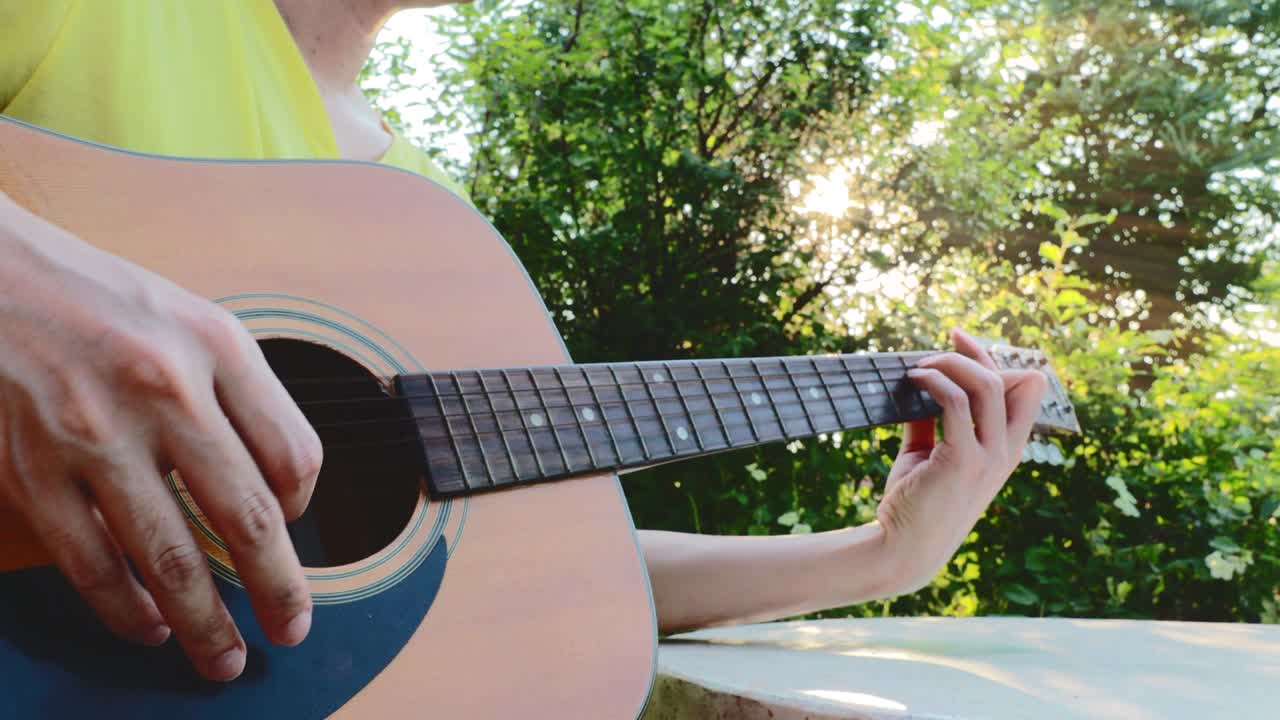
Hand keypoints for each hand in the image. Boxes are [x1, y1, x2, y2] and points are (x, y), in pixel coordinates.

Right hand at [0, 194, 320, 680]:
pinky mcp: (32, 470)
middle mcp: (163, 390)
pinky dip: (127, 609)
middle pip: (247, 517)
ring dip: (206, 622)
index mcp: (216, 348)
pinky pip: (92, 563)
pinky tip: (150, 625)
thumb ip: (245, 396)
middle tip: (292, 630)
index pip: (295, 455)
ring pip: (171, 557)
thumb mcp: (193, 322)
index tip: (293, 530)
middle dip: (279, 590)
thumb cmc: (101, 303)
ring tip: (226, 657)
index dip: (305, 508)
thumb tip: (284, 489)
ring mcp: (93, 434)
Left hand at [876, 328, 1046, 592]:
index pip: (1026, 393)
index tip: (963, 342)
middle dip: (980, 353)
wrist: (901, 547)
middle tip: (948, 338)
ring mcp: (987, 457)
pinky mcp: (960, 460)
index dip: (998, 362)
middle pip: (1013, 381)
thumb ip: (932, 422)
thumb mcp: (929, 454)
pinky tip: (915, 379)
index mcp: (1005, 451)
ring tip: (922, 365)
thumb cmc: (914, 502)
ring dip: (952, 364)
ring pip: (987, 386)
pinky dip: (935, 381)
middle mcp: (1005, 453)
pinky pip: (955, 402)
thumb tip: (921, 386)